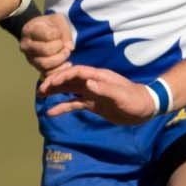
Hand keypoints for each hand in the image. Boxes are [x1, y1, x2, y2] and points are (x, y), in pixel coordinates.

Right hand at [17, 11, 74, 73]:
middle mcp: (26, 46)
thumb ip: (64, 31)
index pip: (46, 34)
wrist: (41, 32)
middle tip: (65, 45)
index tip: (59, 32)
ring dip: (60, 59)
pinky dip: (59, 70)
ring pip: (44, 64)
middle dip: (59, 48)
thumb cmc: (50, 25)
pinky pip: (47, 74)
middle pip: (45, 50)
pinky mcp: (37, 68)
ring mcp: (30, 58)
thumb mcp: (57, 20)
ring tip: (67, 53)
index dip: (57, 34)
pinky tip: (67, 64)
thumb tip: (70, 47)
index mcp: (29, 30)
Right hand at [37, 64, 156, 124]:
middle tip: (40, 90)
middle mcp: (93, 82)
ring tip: (41, 96)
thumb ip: (104, 89)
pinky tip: (52, 112)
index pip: (76, 72)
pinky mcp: (93, 104)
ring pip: (69, 90)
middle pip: (70, 79)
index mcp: (99, 77)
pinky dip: (63, 106)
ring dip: (56, 92)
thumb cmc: (135, 100)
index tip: (49, 83)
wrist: (145, 108)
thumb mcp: (121, 96)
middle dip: (54, 83)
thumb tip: (87, 83)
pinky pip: (75, 104)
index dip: (62, 76)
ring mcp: (92, 93)